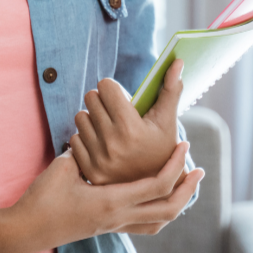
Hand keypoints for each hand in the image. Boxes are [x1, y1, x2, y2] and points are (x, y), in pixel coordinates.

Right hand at [5, 141, 202, 252]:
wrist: (29, 229)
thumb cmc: (43, 197)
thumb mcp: (63, 166)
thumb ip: (83, 151)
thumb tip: (96, 134)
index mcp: (111, 201)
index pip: (156, 185)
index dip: (175, 165)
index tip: (184, 145)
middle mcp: (118, 217)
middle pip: (167, 209)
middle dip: (187, 190)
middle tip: (198, 169)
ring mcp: (113, 226)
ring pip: (158, 222)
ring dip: (176, 204)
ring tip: (184, 185)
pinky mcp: (106, 228)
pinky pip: (143, 226)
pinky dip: (158, 214)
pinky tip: (156, 200)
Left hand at [69, 59, 184, 184]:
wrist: (157, 191)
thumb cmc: (163, 148)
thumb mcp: (168, 121)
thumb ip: (170, 89)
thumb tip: (178, 60)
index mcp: (131, 128)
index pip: (105, 86)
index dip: (113, 88)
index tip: (120, 97)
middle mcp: (112, 144)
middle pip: (91, 97)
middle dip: (102, 100)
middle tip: (114, 111)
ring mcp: (98, 159)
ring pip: (80, 116)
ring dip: (92, 119)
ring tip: (108, 128)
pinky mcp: (88, 170)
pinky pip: (74, 138)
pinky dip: (85, 139)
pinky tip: (100, 145)